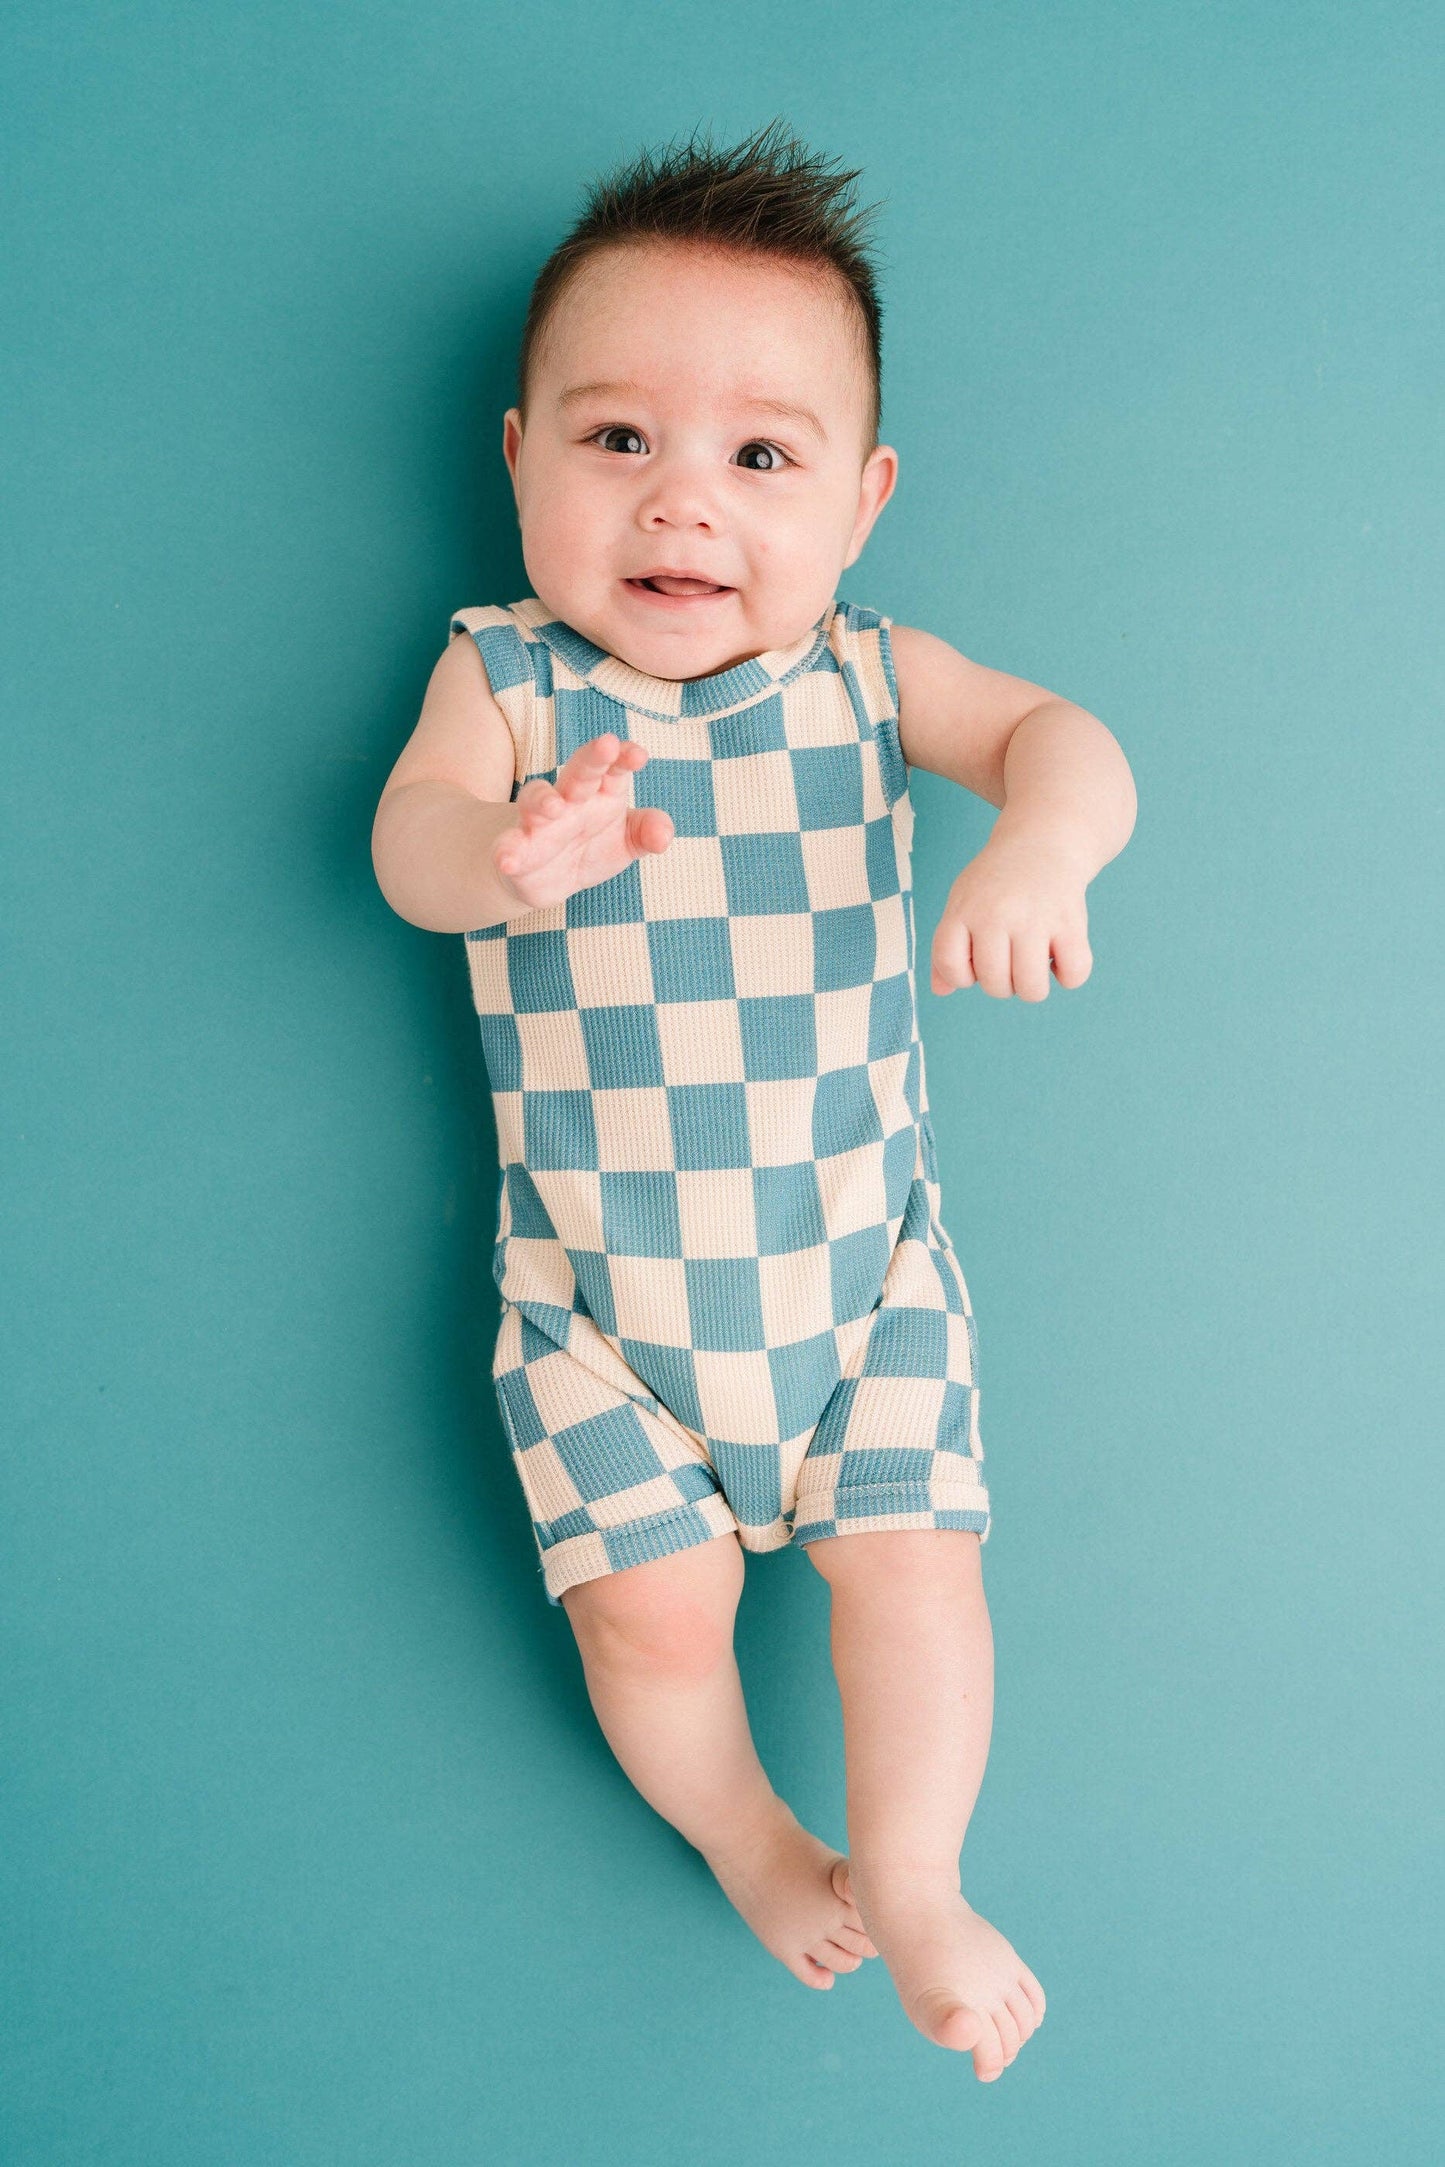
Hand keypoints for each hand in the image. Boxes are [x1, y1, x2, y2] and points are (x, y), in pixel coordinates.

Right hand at [493, 733, 673, 909]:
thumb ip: (647, 833)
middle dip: (592, 758)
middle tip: (606, 744)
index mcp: (602, 791)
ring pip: (536, 800)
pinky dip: (506, 851)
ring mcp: (539, 821)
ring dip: (543, 800)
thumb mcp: (627, 842)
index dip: (625, 758)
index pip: (614, 768)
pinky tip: (506, 861)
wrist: (547, 876)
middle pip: (580, 772)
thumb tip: (664, 836)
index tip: (638, 755)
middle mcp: (570, 799)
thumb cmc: (592, 846)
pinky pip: (509, 846)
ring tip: (555, 808)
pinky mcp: (516, 848)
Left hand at [930, 831, 1092, 1000]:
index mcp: (964, 910)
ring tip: (1033, 964)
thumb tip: (940, 990)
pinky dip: (1068, 976)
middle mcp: (996, 914)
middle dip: (1002, 984)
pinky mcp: (1070, 922)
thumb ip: (948, 947)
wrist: (1043, 842)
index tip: (974, 962)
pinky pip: (1073, 974)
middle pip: (994, 984)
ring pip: (1031, 989)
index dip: (961, 976)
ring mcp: (1035, 919)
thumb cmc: (997, 883)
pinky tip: (1060, 956)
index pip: (950, 965)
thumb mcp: (962, 903)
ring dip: (1033, 987)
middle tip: (1009, 960)